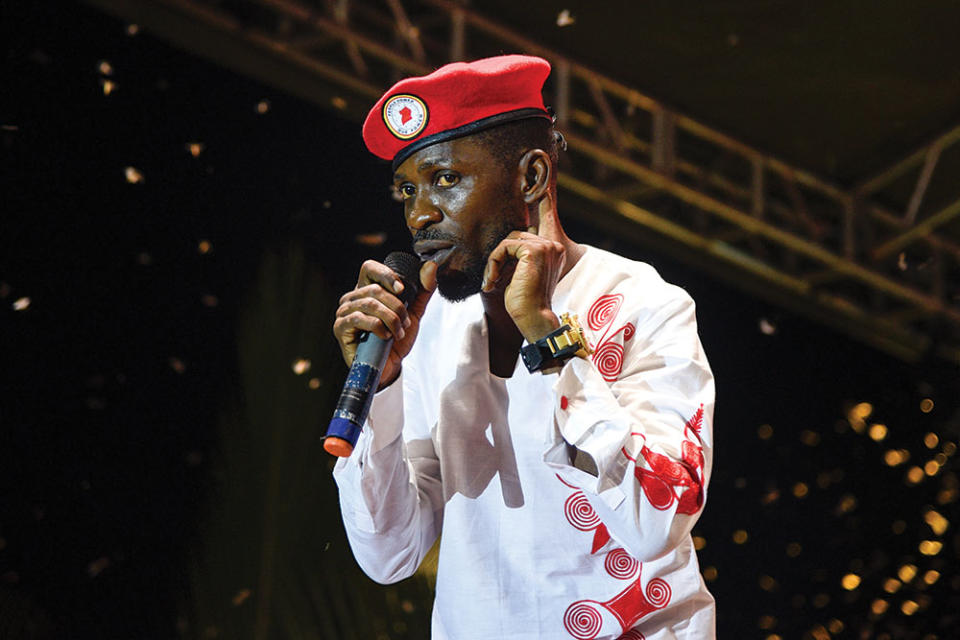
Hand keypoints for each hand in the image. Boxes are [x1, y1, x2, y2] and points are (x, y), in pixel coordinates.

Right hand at [333, 259, 436, 388]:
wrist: (391, 365)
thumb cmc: (397, 337)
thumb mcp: (414, 311)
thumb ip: (423, 289)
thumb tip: (431, 266)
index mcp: (367, 289)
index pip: (369, 268)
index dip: (386, 275)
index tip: (402, 290)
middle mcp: (352, 297)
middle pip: (375, 289)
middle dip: (397, 307)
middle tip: (406, 323)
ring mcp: (344, 312)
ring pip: (370, 304)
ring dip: (391, 319)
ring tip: (398, 332)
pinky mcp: (340, 327)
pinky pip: (360, 319)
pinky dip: (378, 327)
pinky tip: (385, 337)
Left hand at [481, 230, 564, 341]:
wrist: (534, 317)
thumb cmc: (527, 302)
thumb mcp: (522, 274)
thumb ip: (518, 259)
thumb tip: (503, 247)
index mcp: (553, 252)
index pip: (523, 242)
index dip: (506, 257)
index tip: (497, 277)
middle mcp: (553, 246)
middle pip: (516, 237)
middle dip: (500, 257)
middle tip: (492, 279)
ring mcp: (545, 247)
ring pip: (508, 242)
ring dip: (495, 261)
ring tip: (491, 281)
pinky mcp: (533, 251)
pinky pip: (504, 247)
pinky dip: (494, 262)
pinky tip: (493, 279)